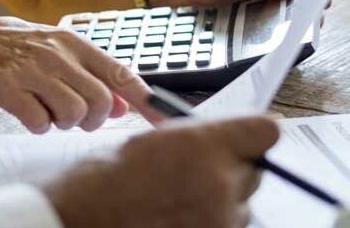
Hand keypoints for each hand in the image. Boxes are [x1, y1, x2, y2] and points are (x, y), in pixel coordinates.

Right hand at [0, 17, 166, 132]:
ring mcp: (33, 70)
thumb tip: (126, 105)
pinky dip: (39, 126)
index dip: (146, 100)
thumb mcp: (59, 52)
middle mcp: (57, 54)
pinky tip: (29, 113)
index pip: (121, 74)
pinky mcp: (9, 88)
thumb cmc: (20, 50)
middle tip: (77, 117)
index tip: (164, 120)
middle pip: (100, 102)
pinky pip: (40, 122)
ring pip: (73, 113)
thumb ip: (94, 76)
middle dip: (94, 119)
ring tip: (49, 111)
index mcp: (74, 43)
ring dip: (64, 122)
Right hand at [44, 115, 278, 227]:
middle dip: (234, 167)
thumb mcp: (156, 140)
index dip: (253, 131)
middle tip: (200, 169)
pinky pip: (226, 227)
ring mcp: (221, 220)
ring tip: (180, 197)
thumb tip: (227, 139)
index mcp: (205, 145)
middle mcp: (221, 184)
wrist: (85, 218)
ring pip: (242, 204)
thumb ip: (200, 139)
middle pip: (255, 169)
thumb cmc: (108, 179)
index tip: (247, 134)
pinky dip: (209, 221)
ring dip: (223, 200)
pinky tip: (177, 214)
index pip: (264, 131)